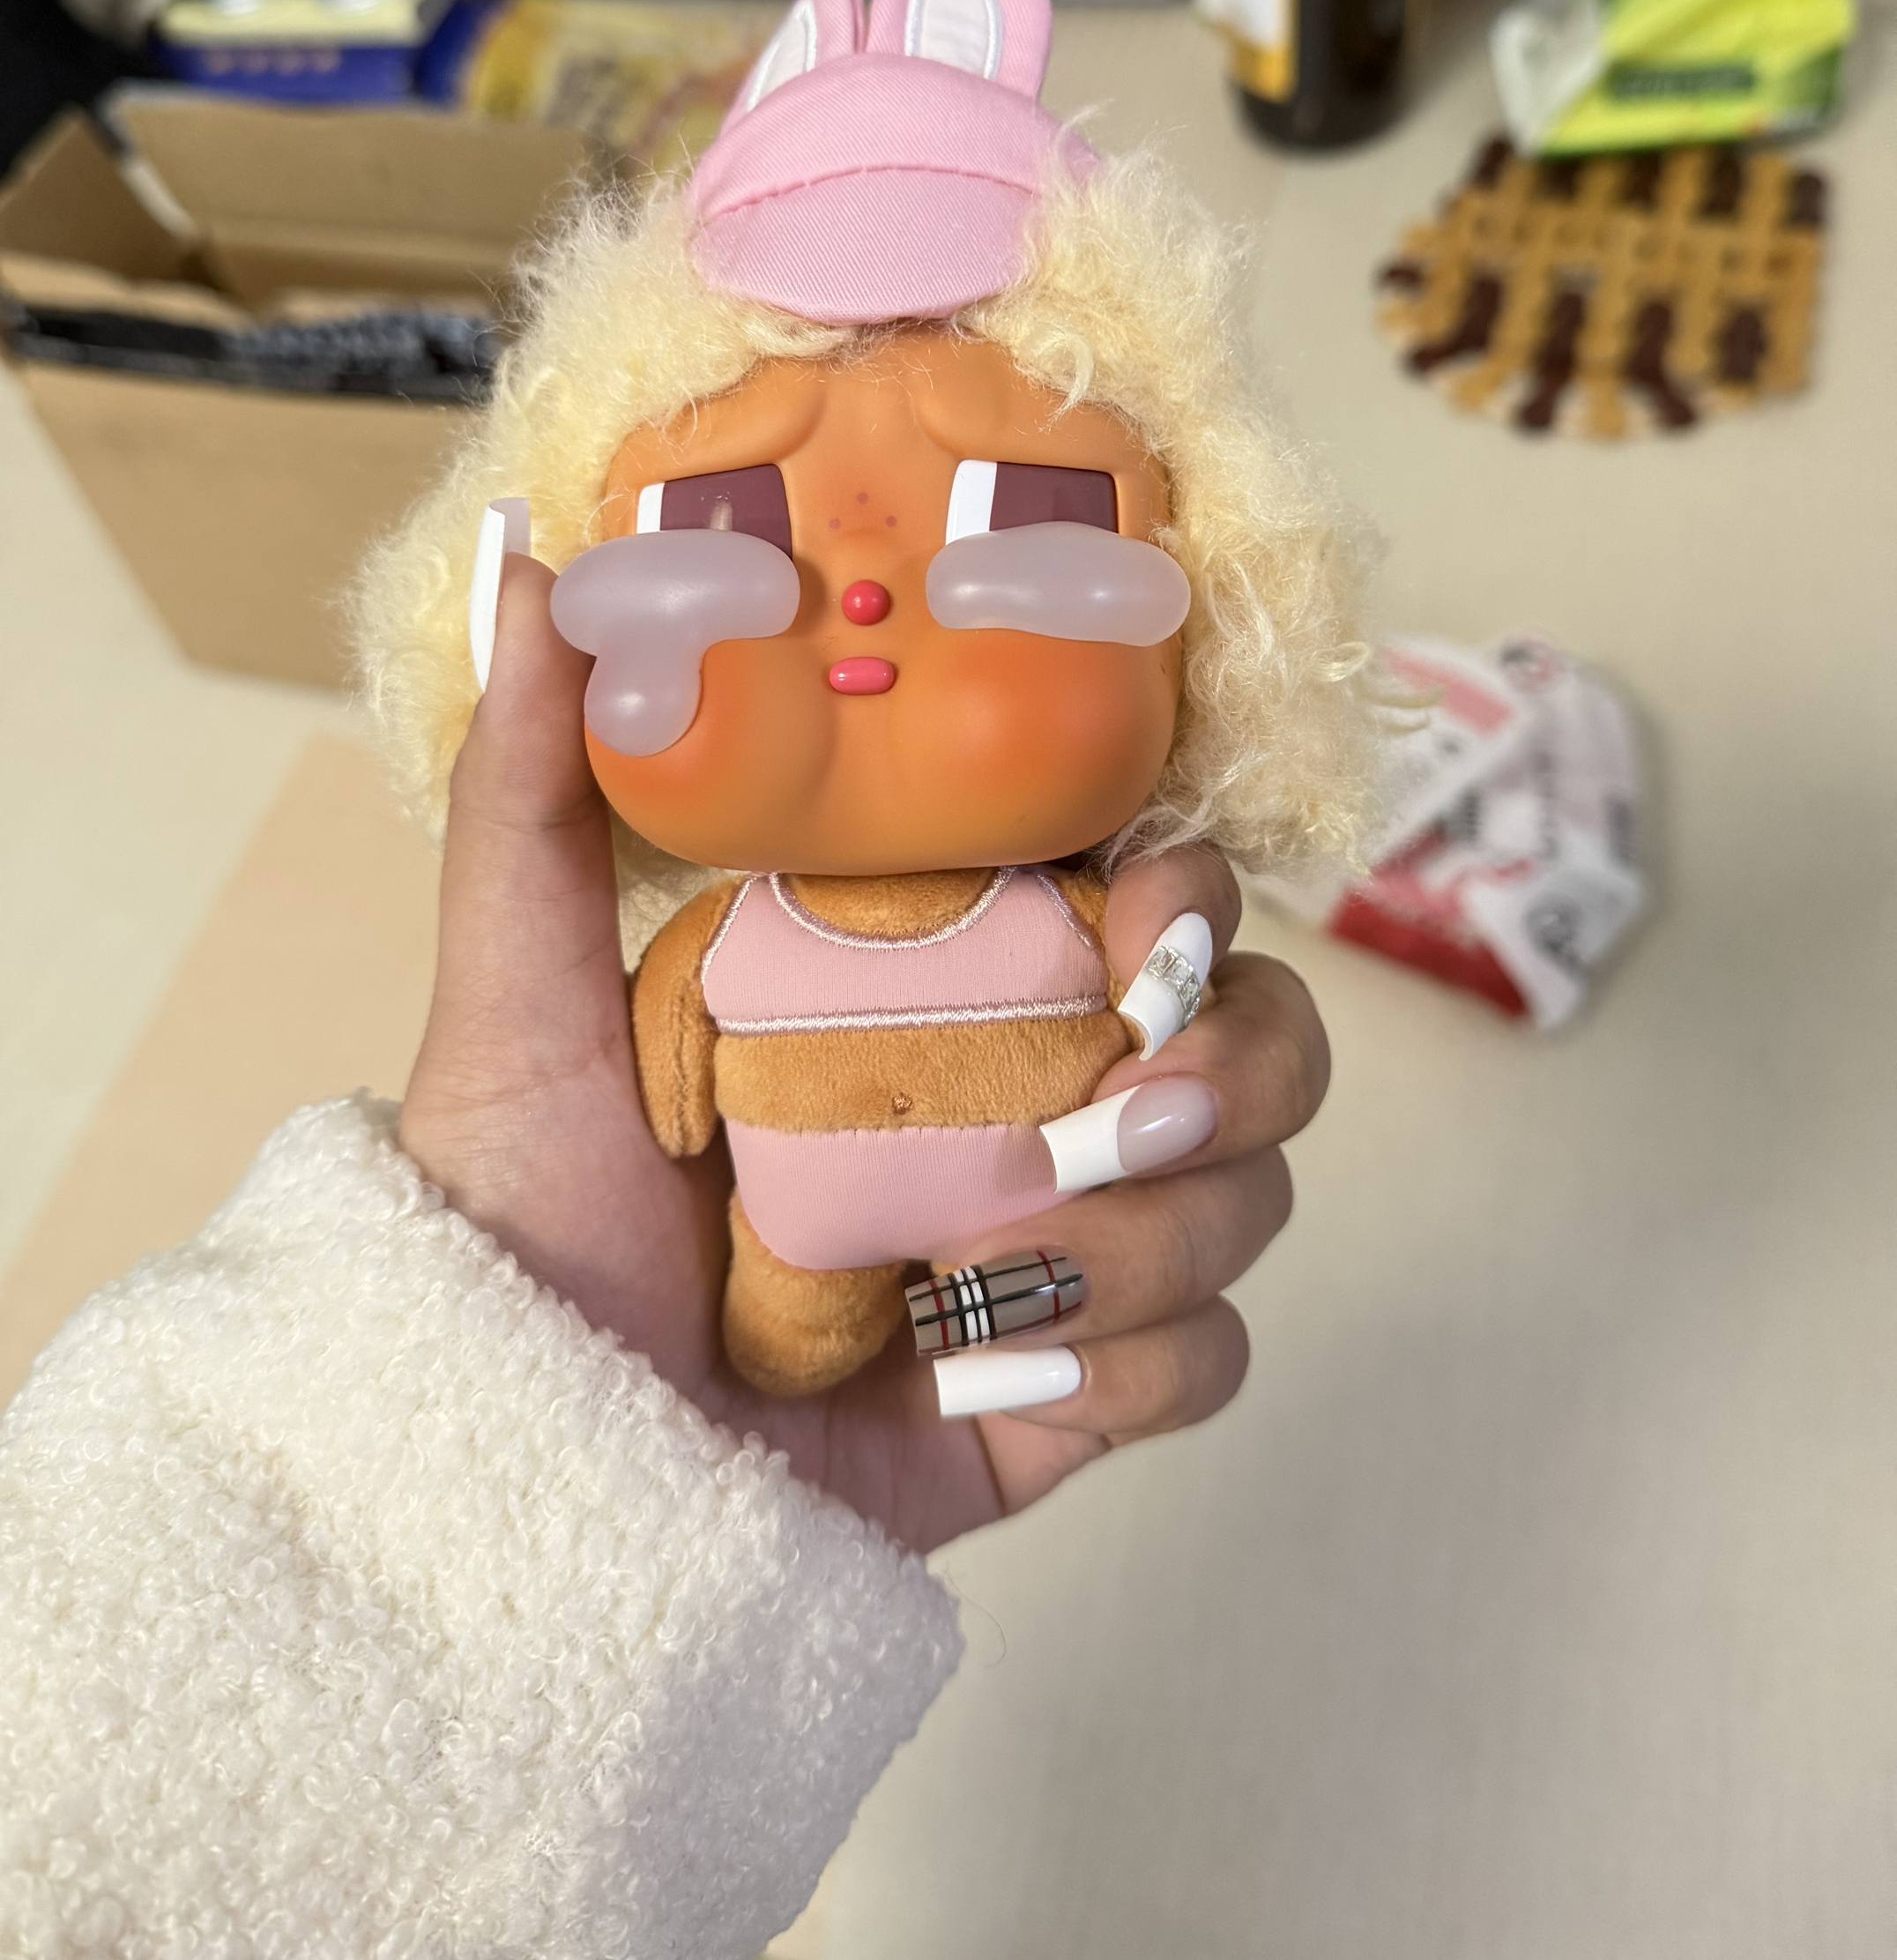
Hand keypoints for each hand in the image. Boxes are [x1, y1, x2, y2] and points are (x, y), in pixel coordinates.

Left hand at [399, 559, 1330, 1553]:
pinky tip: (994, 1373)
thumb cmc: (519, 1212)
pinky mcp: (1073, 1388)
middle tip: (1110, 1115)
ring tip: (986, 1274)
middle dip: (1234, 1066)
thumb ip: (535, 786)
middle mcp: (1028, 1096)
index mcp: (942, 980)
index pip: (1146, 900)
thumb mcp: (516, 989)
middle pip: (1256, 1040)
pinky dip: (1139, 1363)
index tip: (1137, 925)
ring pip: (1251, 1197)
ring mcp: (1063, 1245)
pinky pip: (1213, 1360)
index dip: (1189, 898)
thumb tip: (534, 566)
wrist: (524, 1459)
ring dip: (1158, 1234)